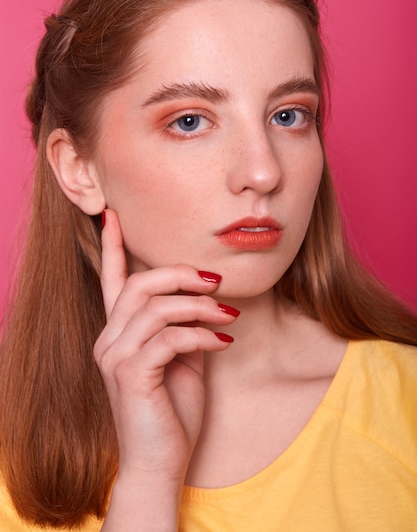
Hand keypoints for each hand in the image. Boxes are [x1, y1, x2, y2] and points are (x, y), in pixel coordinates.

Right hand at [95, 210, 237, 526]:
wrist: (161, 464)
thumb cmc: (172, 410)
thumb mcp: (182, 359)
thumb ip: (183, 326)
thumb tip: (206, 301)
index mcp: (119, 332)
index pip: (110, 280)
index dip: (111, 246)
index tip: (111, 214)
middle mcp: (109, 339)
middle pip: (139, 284)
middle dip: (181, 275)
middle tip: (216, 281)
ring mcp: (115, 356)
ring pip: (156, 306)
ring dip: (199, 307)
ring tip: (228, 316)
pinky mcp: (131, 374)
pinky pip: (170, 337)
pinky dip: (201, 336)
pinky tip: (222, 344)